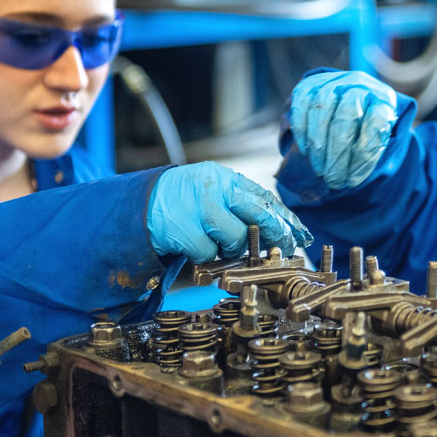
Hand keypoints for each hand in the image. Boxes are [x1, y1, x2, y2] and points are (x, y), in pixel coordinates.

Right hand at [147, 162, 312, 262]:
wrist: (137, 206)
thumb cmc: (180, 203)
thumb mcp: (210, 192)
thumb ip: (237, 203)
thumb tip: (276, 226)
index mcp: (224, 178)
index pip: (264, 197)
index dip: (285, 218)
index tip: (300, 234)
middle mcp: (214, 188)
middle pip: (259, 214)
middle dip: (275, 234)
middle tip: (282, 248)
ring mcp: (198, 208)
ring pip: (236, 238)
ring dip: (232, 249)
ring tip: (220, 246)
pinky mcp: (183, 229)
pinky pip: (209, 253)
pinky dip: (206, 258)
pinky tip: (196, 250)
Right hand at [289, 70, 398, 189]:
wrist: (350, 101)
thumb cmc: (366, 129)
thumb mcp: (376, 140)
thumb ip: (368, 154)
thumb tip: (350, 177)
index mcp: (383, 98)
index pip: (376, 120)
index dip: (365, 152)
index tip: (354, 178)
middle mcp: (360, 84)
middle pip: (348, 114)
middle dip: (338, 152)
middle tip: (333, 179)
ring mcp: (334, 81)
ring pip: (323, 107)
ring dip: (318, 143)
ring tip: (320, 169)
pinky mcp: (310, 83)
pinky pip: (303, 104)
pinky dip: (302, 130)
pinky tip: (306, 151)